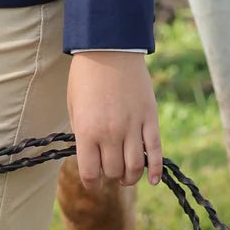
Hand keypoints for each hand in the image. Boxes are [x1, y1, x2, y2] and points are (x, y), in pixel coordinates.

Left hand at [67, 51, 161, 188]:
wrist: (109, 47)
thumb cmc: (86, 75)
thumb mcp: (74, 104)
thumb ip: (81, 133)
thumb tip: (90, 156)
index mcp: (88, 130)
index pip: (90, 173)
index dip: (91, 182)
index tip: (92, 180)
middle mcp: (111, 133)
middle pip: (113, 172)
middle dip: (110, 176)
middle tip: (109, 171)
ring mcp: (133, 126)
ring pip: (135, 168)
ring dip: (130, 177)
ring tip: (126, 175)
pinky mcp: (150, 119)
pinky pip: (156, 152)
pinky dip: (155, 170)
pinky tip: (152, 179)